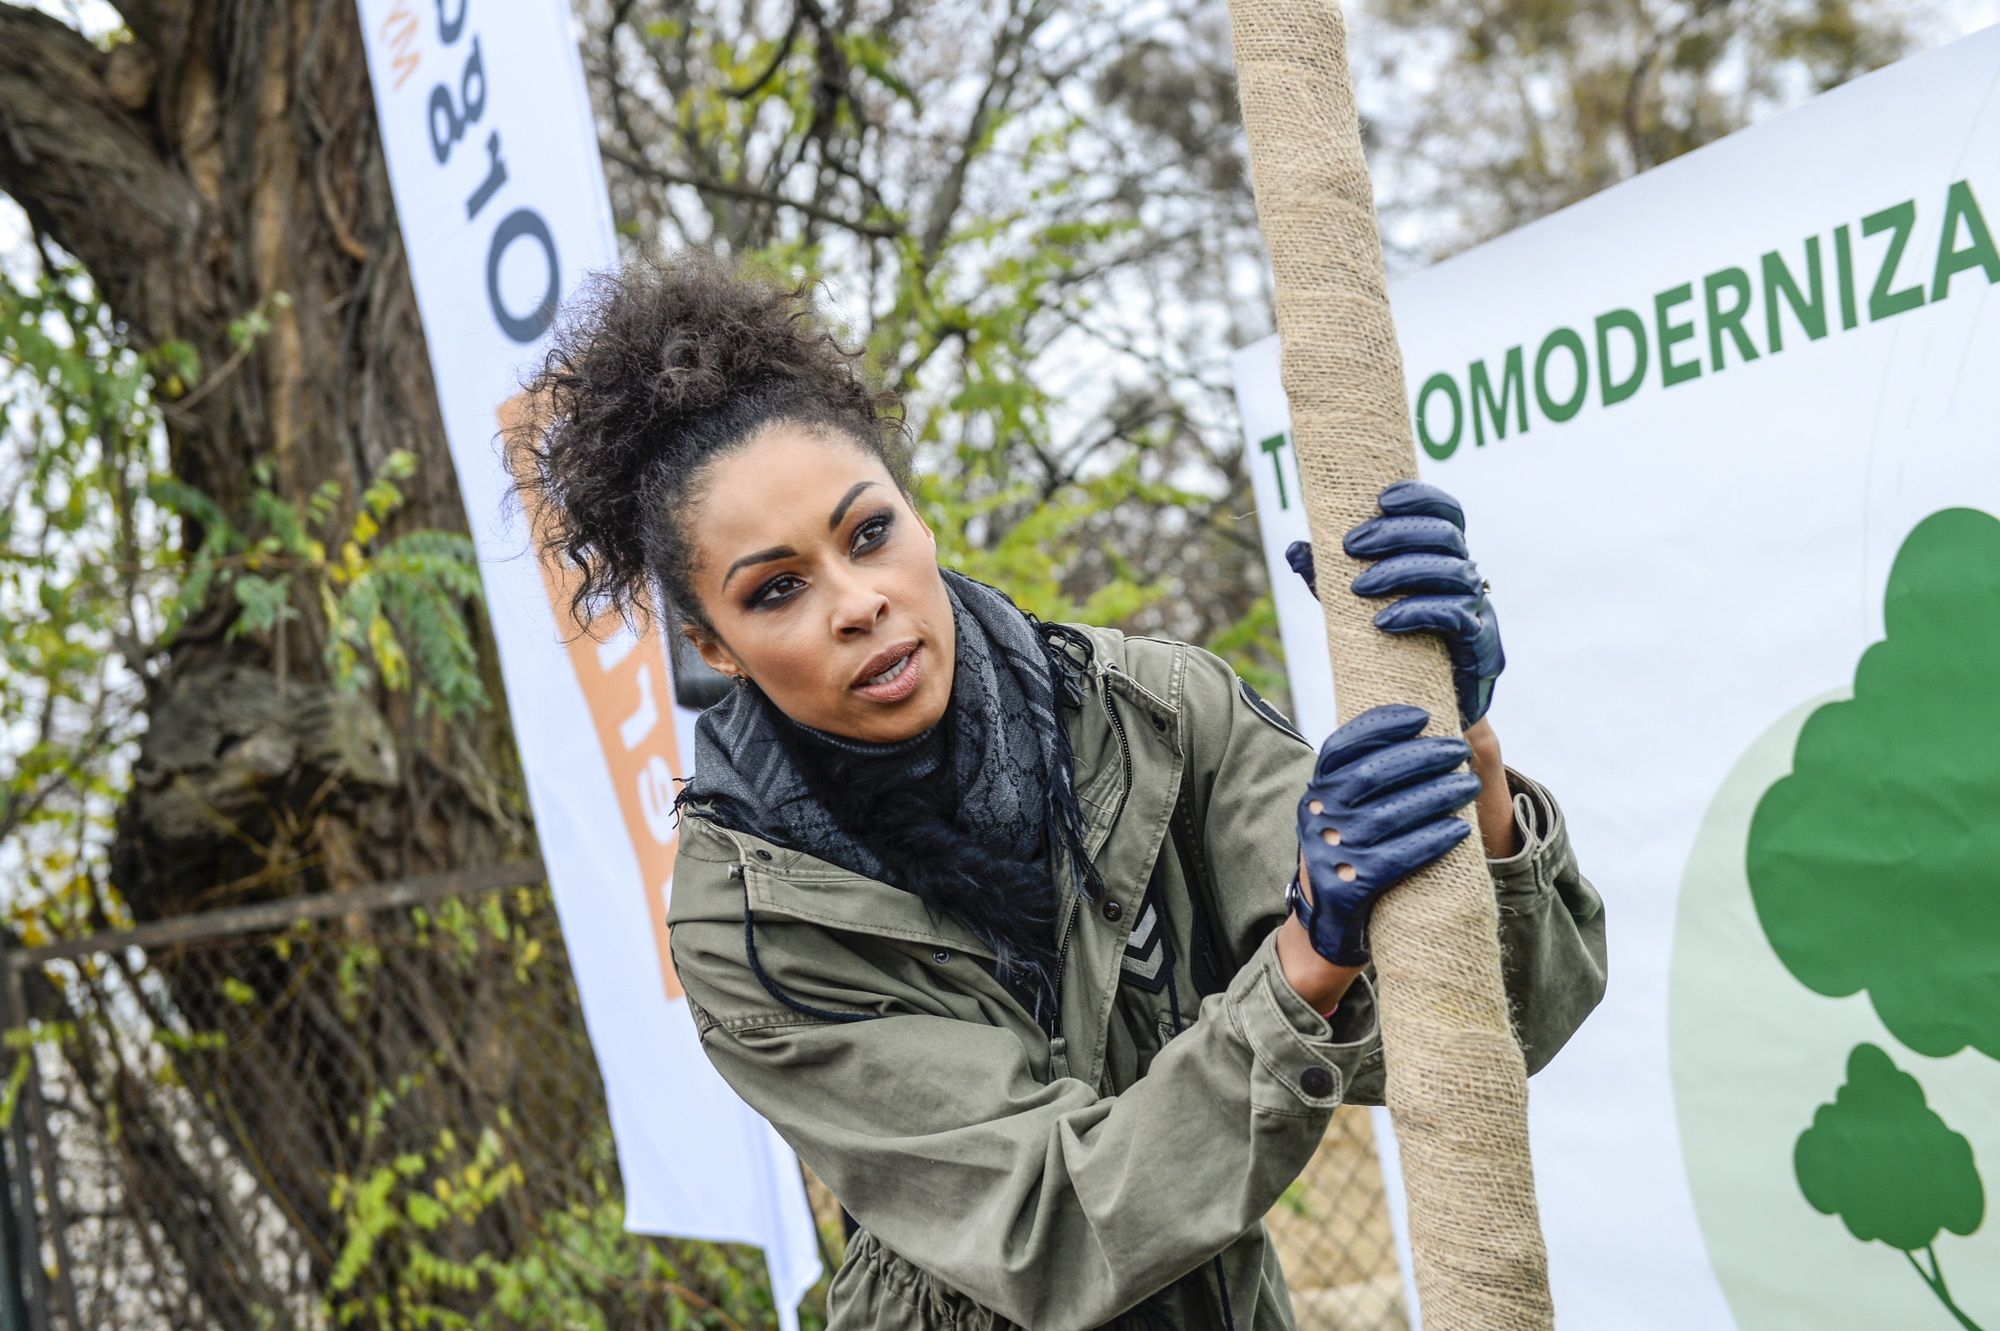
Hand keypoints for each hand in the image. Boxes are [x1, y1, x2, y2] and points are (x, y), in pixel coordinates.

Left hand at [1283, 479, 1504, 727]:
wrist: (1427, 715)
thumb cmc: (1395, 650)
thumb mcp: (1354, 610)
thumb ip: (1331, 579)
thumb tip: (1295, 549)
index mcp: (1445, 561)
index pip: (1446, 513)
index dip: (1421, 498)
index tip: (1380, 498)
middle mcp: (1468, 579)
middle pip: (1447, 536)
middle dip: (1397, 533)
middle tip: (1350, 545)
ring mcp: (1480, 611)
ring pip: (1456, 572)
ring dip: (1403, 572)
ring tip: (1358, 588)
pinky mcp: (1483, 648)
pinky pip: (1458, 617)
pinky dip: (1418, 612)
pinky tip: (1383, 622)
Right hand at [1288, 703, 1481, 967]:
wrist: (1325, 927)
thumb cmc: (1348, 855)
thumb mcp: (1339, 814)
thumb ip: (1360, 782)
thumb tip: (1416, 732)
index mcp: (1315, 791)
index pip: (1342, 746)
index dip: (1381, 725)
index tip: (1422, 715)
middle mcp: (1317, 816)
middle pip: (1371, 774)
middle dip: (1421, 755)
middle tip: (1458, 750)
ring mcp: (1329, 851)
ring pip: (1389, 813)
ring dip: (1436, 794)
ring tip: (1469, 785)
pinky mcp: (1348, 886)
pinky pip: (1397, 857)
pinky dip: (1431, 840)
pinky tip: (1459, 828)